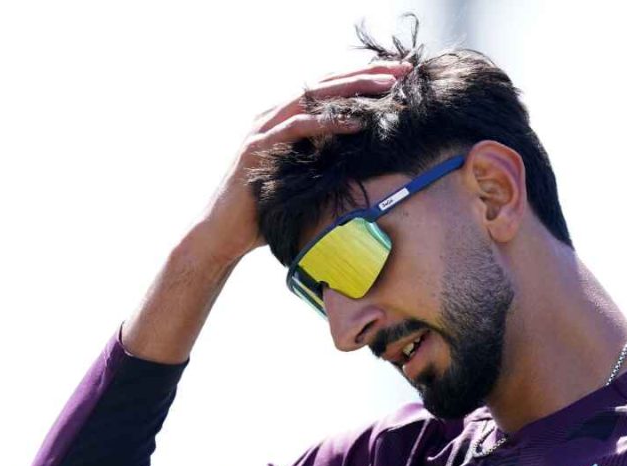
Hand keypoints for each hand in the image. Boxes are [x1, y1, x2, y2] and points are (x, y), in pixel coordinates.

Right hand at [195, 61, 412, 263]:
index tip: (400, 76)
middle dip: (365, 75)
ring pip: (313, 97)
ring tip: (387, 86)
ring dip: (353, 89)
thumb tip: (368, 166)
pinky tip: (357, 122)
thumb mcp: (305, 179)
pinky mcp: (258, 147)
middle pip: (325, 85)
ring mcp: (264, 128)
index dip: (363, 79)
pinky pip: (298, 128)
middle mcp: (274, 116)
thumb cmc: (268, 210)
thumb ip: (326, 163)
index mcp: (286, 119)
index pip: (329, 90)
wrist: (224, 233)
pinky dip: (329, 123)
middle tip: (402, 70)